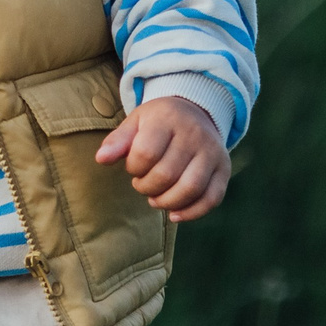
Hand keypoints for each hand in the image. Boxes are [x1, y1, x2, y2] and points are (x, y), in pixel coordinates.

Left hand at [95, 95, 229, 222]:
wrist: (196, 111)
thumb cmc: (159, 122)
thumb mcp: (136, 122)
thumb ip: (118, 140)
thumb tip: (101, 159)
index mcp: (168, 119)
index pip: (146, 153)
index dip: (134, 168)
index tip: (133, 167)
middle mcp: (194, 135)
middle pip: (167, 174)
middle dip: (147, 187)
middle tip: (142, 184)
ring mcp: (212, 152)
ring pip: (190, 189)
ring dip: (167, 202)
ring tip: (156, 199)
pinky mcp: (224, 169)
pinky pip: (212, 199)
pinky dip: (192, 212)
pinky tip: (174, 214)